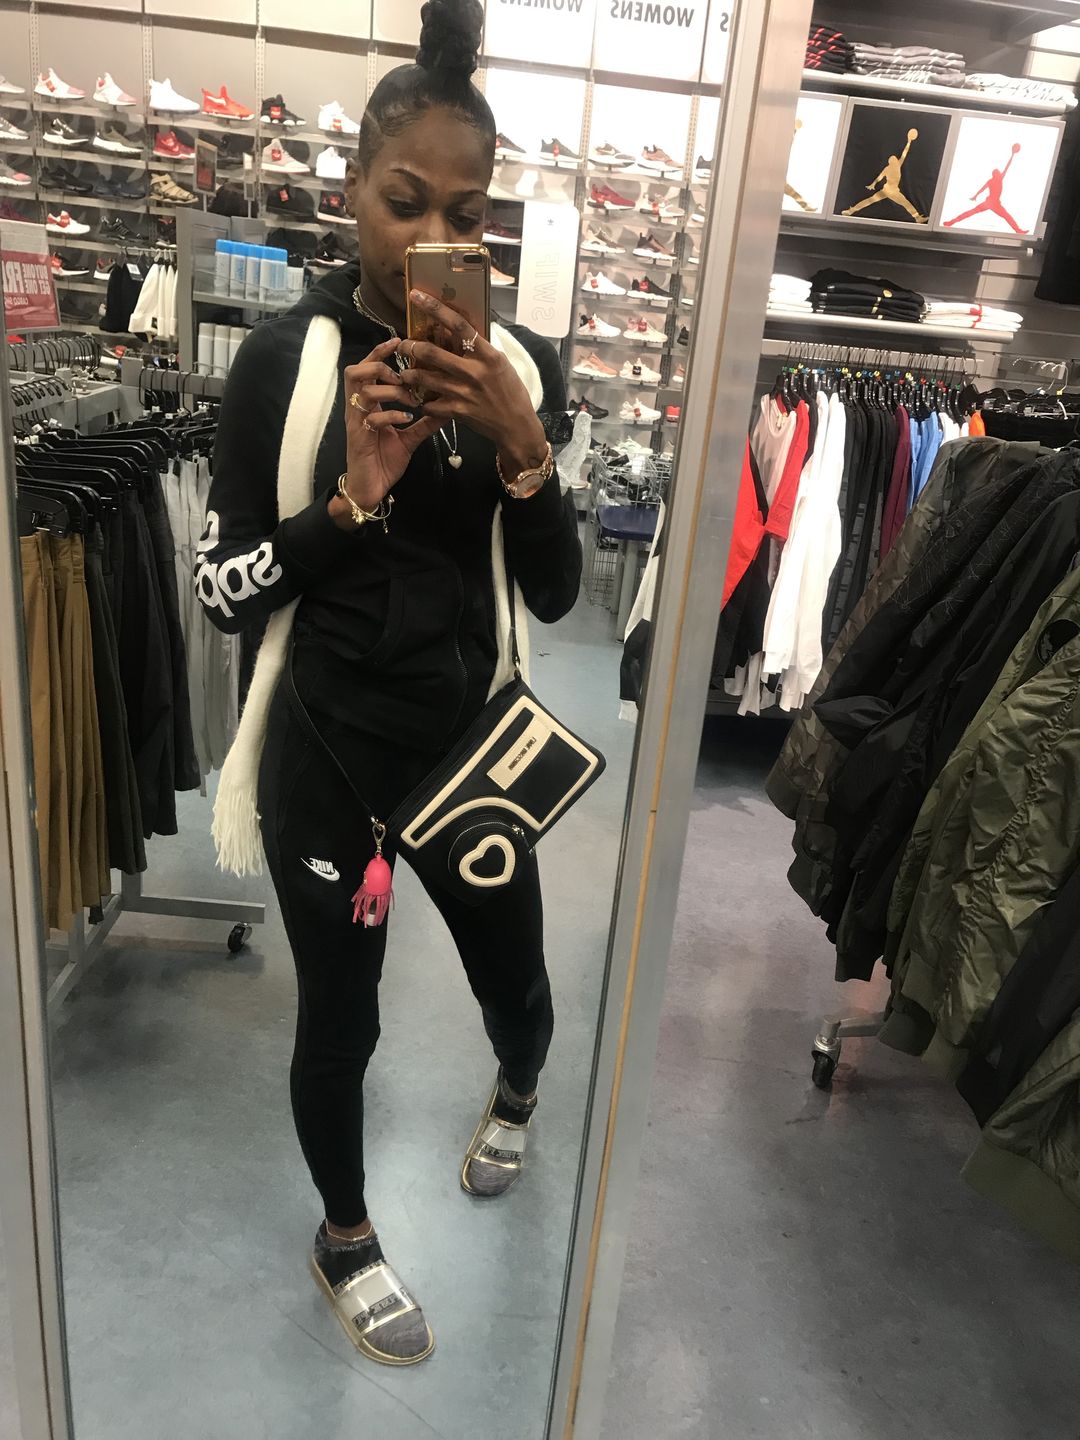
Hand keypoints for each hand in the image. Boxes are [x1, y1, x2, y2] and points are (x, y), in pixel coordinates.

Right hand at [332, 336, 441, 527]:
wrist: (370, 489)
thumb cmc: (384, 462)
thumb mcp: (410, 438)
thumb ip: (425, 422)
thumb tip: (447, 408)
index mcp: (368, 404)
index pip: (367, 369)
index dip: (379, 353)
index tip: (399, 342)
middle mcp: (358, 408)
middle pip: (357, 371)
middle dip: (381, 367)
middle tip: (404, 377)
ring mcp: (356, 421)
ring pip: (363, 390)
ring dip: (389, 390)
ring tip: (409, 398)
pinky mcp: (359, 437)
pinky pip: (371, 417)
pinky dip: (391, 415)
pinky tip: (407, 419)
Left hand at [397, 290, 547, 472]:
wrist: (516, 425)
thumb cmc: (510, 391)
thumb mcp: (500, 363)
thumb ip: (480, 348)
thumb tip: (459, 329)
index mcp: (488, 355)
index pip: (458, 325)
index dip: (434, 308)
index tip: (416, 296)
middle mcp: (474, 372)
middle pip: (431, 353)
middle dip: (410, 347)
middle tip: (404, 346)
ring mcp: (464, 393)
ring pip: (424, 378)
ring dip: (409, 374)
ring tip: (404, 373)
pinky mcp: (458, 412)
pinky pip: (430, 404)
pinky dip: (422, 401)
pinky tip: (419, 399)